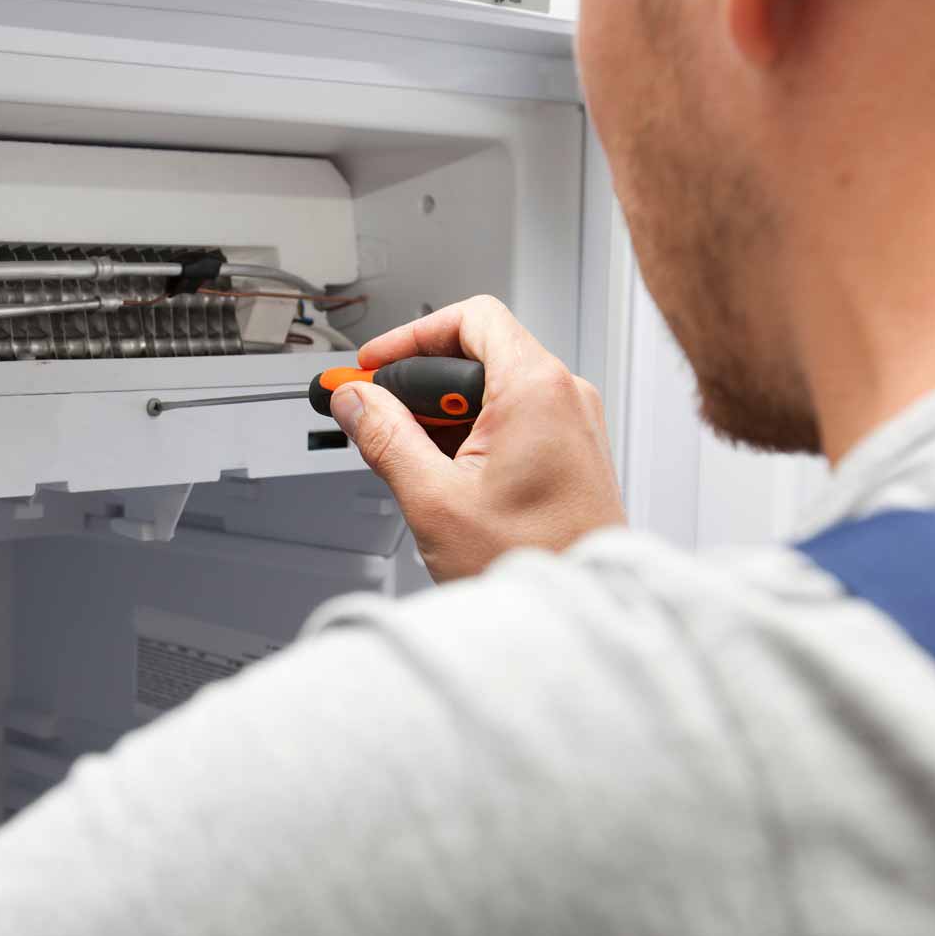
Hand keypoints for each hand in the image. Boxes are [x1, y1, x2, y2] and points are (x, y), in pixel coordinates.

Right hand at [332, 296, 623, 581]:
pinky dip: (473, 436)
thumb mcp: (434, 499)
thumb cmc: (532, 563)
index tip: (374, 365)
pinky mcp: (573, 454)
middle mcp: (565, 397)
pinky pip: (516, 420)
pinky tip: (447, 478)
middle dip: (422, 386)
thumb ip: (385, 437)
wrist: (580, 617)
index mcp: (537, 389)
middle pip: (478, 353)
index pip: (470, 318)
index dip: (412, 336)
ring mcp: (574, 426)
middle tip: (378, 418)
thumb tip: (354, 400)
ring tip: (414, 463)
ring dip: (445, 416)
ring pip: (495, 390)